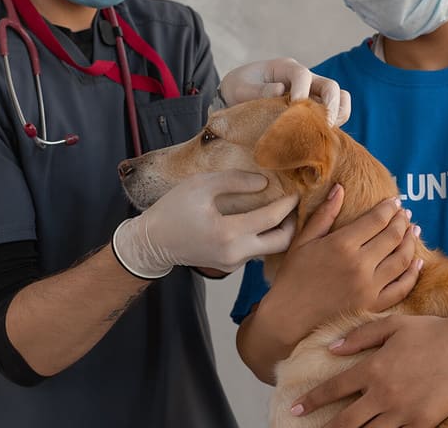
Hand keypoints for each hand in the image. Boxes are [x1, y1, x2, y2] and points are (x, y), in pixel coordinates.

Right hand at [113, 172, 298, 276]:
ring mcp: (233, 264)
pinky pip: (254, 251)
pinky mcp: (230, 267)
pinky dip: (261, 237)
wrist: (152, 243)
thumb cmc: (173, 210)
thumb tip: (264, 183)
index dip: (288, 204)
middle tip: (293, 206)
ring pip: (268, 249)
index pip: (271, 218)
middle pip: (281, 243)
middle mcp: (234, 254)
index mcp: (228, 233)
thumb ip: (234, 181)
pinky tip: (258, 221)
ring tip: (278, 210)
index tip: (296, 192)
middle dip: (292, 224)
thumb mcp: (201, 185)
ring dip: (277, 231)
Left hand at [220, 58, 351, 125]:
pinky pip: (336, 113)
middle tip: (323, 125)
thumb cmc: (238, 89)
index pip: (302, 75)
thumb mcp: (239, 88)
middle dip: (330, 105)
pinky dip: (335, 123)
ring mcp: (312, 93)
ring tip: (326, 132)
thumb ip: (256, 90)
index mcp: (285, 68)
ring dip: (338, 115)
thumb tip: (280, 90)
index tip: (293, 108)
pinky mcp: (314, 109)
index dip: (301, 91)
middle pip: (330, 86)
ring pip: (340, 99)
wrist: (239, 96)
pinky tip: (321, 138)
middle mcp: (305, 79)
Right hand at [258, 186, 422, 347]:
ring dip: (411, 242)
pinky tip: (417, 262)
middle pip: (393, 236)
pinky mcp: (373, 305)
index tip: (394, 201)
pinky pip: (402, 287)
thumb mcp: (303, 241)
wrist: (289, 317)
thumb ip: (324, 214)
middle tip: (405, 214)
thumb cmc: (293, 277)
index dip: (389, 208)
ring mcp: (369, 287)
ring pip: (402, 260)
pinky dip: (413, 273)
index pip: (376, 220)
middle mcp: (360, 265)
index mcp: (342, 245)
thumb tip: (340, 188)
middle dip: (402, 221)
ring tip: (413, 231)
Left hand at [291, 314, 447, 427]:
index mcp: (373, 368)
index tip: (296, 407)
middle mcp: (384, 393)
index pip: (333, 389)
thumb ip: (360, 336)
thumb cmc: (430, 331)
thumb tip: (332, 348)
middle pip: (346, 422)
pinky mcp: (423, 422)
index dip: (312, 400)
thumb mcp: (391, 325)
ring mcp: (404, 411)